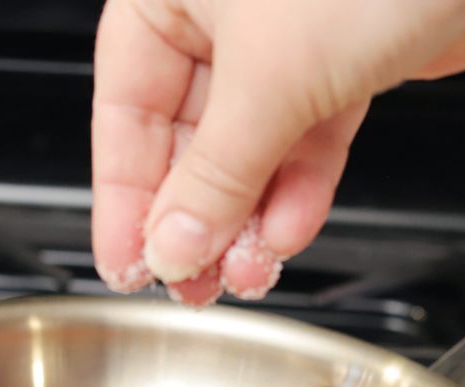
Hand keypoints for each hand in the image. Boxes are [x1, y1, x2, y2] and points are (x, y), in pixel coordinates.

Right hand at [90, 0, 464, 303]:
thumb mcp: (269, 81)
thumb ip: (214, 175)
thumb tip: (171, 244)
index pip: (122, 109)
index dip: (124, 197)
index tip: (128, 264)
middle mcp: (219, 6)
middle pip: (186, 133)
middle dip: (196, 216)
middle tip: (192, 281)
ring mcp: (283, 31)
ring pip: (248, 143)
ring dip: (248, 216)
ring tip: (248, 270)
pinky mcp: (341, 55)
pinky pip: (303, 135)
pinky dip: (298, 188)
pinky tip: (288, 232)